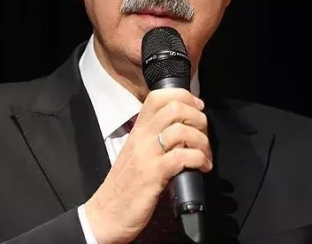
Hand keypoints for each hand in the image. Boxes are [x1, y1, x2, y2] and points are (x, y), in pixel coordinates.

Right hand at [84, 88, 211, 243]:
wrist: (107, 214)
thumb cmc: (125, 186)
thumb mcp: (137, 153)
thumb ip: (154, 138)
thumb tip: (182, 130)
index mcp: (138, 130)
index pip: (158, 97)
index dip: (183, 96)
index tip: (197, 108)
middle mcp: (142, 138)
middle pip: (174, 108)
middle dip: (198, 118)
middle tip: (203, 134)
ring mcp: (147, 155)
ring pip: (181, 130)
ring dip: (202, 141)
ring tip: (205, 155)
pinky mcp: (153, 174)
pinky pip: (182, 156)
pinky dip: (199, 159)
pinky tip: (202, 168)